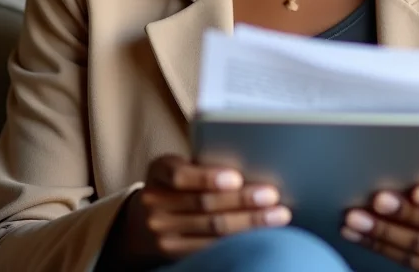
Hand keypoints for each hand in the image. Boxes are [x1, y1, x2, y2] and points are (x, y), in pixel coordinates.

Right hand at [118, 155, 291, 263]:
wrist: (141, 220)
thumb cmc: (176, 183)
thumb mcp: (179, 165)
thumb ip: (203, 164)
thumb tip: (252, 162)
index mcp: (159, 170)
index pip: (181, 175)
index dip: (208, 177)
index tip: (237, 177)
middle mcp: (154, 202)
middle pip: (204, 204)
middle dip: (243, 200)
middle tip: (273, 195)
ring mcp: (160, 232)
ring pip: (211, 229)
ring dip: (249, 223)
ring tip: (277, 216)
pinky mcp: (170, 254)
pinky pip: (209, 249)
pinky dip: (237, 241)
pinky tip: (259, 235)